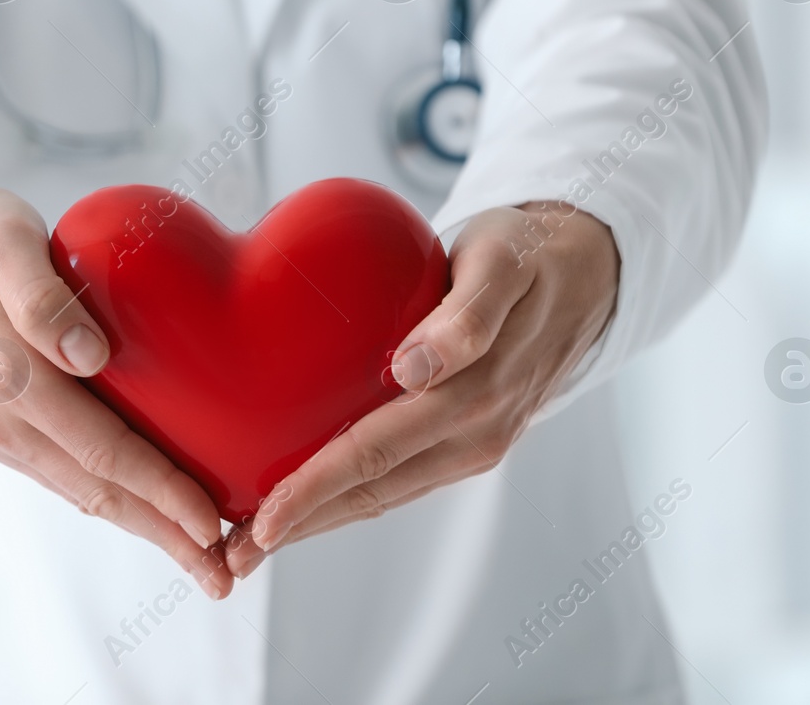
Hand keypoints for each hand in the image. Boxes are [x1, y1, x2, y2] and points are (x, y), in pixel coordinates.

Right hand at [0, 181, 233, 598]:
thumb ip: (39, 295)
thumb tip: (90, 355)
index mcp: (9, 379)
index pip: (102, 451)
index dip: (161, 491)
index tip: (213, 522)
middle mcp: (1, 422)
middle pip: (98, 492)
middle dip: (165, 536)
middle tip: (225, 576)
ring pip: (82, 493)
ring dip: (142, 528)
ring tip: (200, 557)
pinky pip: (65, 475)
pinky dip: (113, 501)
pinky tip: (148, 508)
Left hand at [225, 201, 618, 574]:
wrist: (578, 275)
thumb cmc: (522, 256)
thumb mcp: (502, 264)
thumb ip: (467, 316)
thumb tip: (416, 369)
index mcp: (479, 392)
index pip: (379, 450)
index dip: (318, 487)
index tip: (263, 517)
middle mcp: (478, 434)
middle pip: (374, 489)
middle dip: (300, 525)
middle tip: (231, 554)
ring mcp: (474, 446)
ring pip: (383, 495)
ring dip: (316, 524)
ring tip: (248, 547)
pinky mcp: (465, 446)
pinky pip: (398, 480)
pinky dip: (345, 501)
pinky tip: (299, 507)